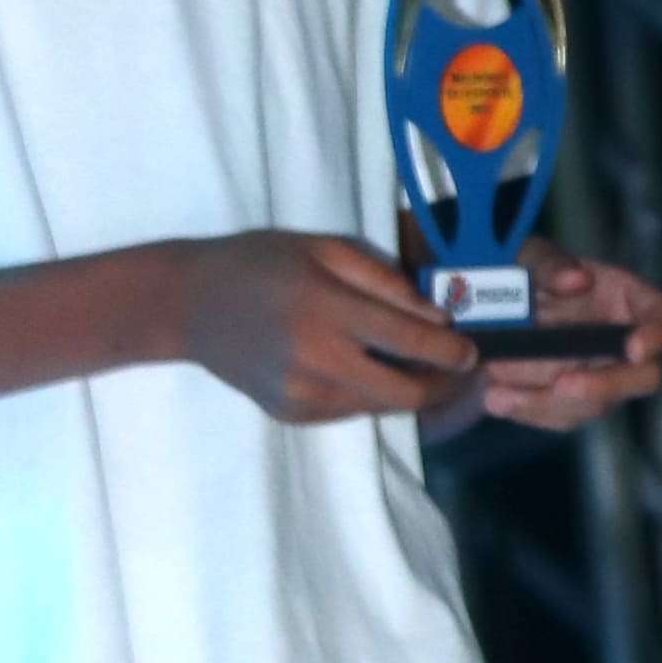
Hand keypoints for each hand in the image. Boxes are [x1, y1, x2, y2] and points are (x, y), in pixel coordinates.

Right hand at [165, 229, 480, 422]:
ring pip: (380, 407)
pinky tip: (368, 372)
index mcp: (325, 309)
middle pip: (405, 392)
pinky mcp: (290, 414)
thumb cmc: (258, 263)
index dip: (452, 351)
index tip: (473, 352)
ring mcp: (301, 395)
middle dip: (444, 387)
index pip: (410, 340)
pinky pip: (350, 412)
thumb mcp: (322, 248)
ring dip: (409, 393)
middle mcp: (316, 360)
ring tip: (424, 372)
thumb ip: (382, 279)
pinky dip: (370, 396)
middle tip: (460, 373)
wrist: (187, 305)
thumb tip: (437, 315)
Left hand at [472, 245, 661, 429]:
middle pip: (644, 377)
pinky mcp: (572, 400)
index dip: (660, 333)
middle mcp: (625, 343)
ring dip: (547, 399)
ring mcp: (602, 375)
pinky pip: (560, 416)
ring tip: (496, 381)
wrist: (488, 307)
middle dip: (605, 385)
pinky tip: (496, 398)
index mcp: (629, 299)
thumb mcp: (530, 257)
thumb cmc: (526, 273)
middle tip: (561, 384)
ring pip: (596, 404)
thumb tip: (576, 279)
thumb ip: (551, 264)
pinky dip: (528, 409)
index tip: (634, 347)